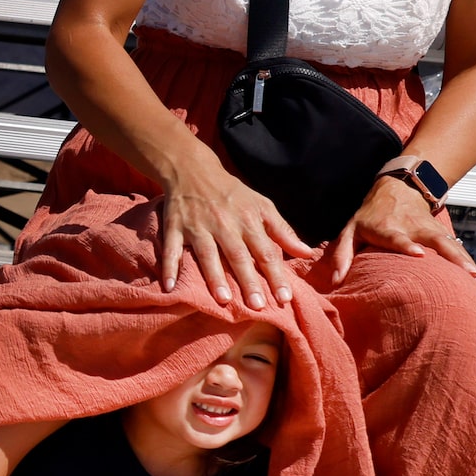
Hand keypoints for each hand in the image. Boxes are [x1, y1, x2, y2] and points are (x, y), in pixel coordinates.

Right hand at [156, 150, 314, 307]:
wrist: (193, 170)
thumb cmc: (232, 193)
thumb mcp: (262, 206)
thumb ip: (283, 231)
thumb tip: (307, 253)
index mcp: (247, 220)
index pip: (265, 251)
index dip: (275, 275)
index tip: (284, 298)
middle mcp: (224, 224)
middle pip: (238, 255)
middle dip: (248, 281)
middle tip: (257, 306)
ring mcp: (198, 226)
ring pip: (208, 254)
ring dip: (214, 276)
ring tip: (224, 300)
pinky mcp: (175, 227)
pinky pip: (172, 248)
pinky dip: (169, 267)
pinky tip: (169, 287)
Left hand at [326, 166, 475, 281]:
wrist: (398, 187)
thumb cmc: (370, 215)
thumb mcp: (351, 229)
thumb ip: (342, 253)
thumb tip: (336, 280)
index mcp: (388, 228)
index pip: (397, 237)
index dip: (406, 244)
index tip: (418, 254)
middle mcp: (413, 228)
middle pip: (435, 242)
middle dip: (451, 257)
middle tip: (466, 275)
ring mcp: (430, 231)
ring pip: (451, 246)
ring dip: (466, 264)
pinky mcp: (442, 235)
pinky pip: (457, 251)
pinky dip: (469, 265)